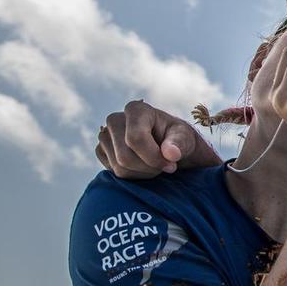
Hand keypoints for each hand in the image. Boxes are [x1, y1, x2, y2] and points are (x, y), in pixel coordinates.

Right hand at [96, 100, 221, 178]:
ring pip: (119, 167)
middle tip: (165, 166)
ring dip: (142, 173)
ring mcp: (105, 135)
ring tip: (155, 164)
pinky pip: (112, 172)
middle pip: (125, 156)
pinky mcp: (101, 150)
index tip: (171, 164)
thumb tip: (171, 154)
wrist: (170, 147)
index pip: (135, 139)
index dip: (154, 157)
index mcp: (136, 109)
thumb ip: (179, 143)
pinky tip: (143, 167)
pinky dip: (132, 176)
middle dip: (149, 167)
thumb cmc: (179, 140)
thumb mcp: (186, 138)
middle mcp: (115, 119)